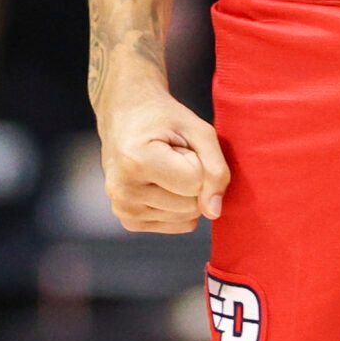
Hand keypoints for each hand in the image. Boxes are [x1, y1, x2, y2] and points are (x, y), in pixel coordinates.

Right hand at [94, 65, 229, 233]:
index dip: (197, 160)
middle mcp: (123, 191)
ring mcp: (123, 210)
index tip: (176, 144)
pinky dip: (178, 205)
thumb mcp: (198, 130)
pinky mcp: (129, 221)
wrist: (126, 115)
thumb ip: (215, 168)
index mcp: (136, 162)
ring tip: (164, 167)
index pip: (195, 182)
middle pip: (192, 205)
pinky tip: (159, 182)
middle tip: (170, 155)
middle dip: (193, 179)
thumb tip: (214, 213)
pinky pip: (178, 225)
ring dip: (185, 192)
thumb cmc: (163, 119)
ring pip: (187, 218)